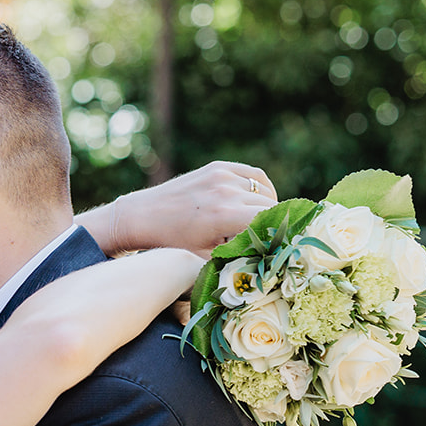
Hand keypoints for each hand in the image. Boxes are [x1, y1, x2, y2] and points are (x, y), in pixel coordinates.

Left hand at [90, 161, 277, 256]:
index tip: (283, 246)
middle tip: (268, 239)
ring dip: (266, 206)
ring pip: (264, 191)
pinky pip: (253, 175)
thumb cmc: (173, 244)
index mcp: (224, 216)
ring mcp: (222, 175)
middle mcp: (225, 191)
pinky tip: (257, 201)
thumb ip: (240, 254)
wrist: (142, 217)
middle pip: (270, 207)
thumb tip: (271, 258)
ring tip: (258, 223)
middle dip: (272, 224)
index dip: (281, 235)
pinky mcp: (218, 166)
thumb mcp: (207, 257)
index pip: (271, 221)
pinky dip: (260, 188)